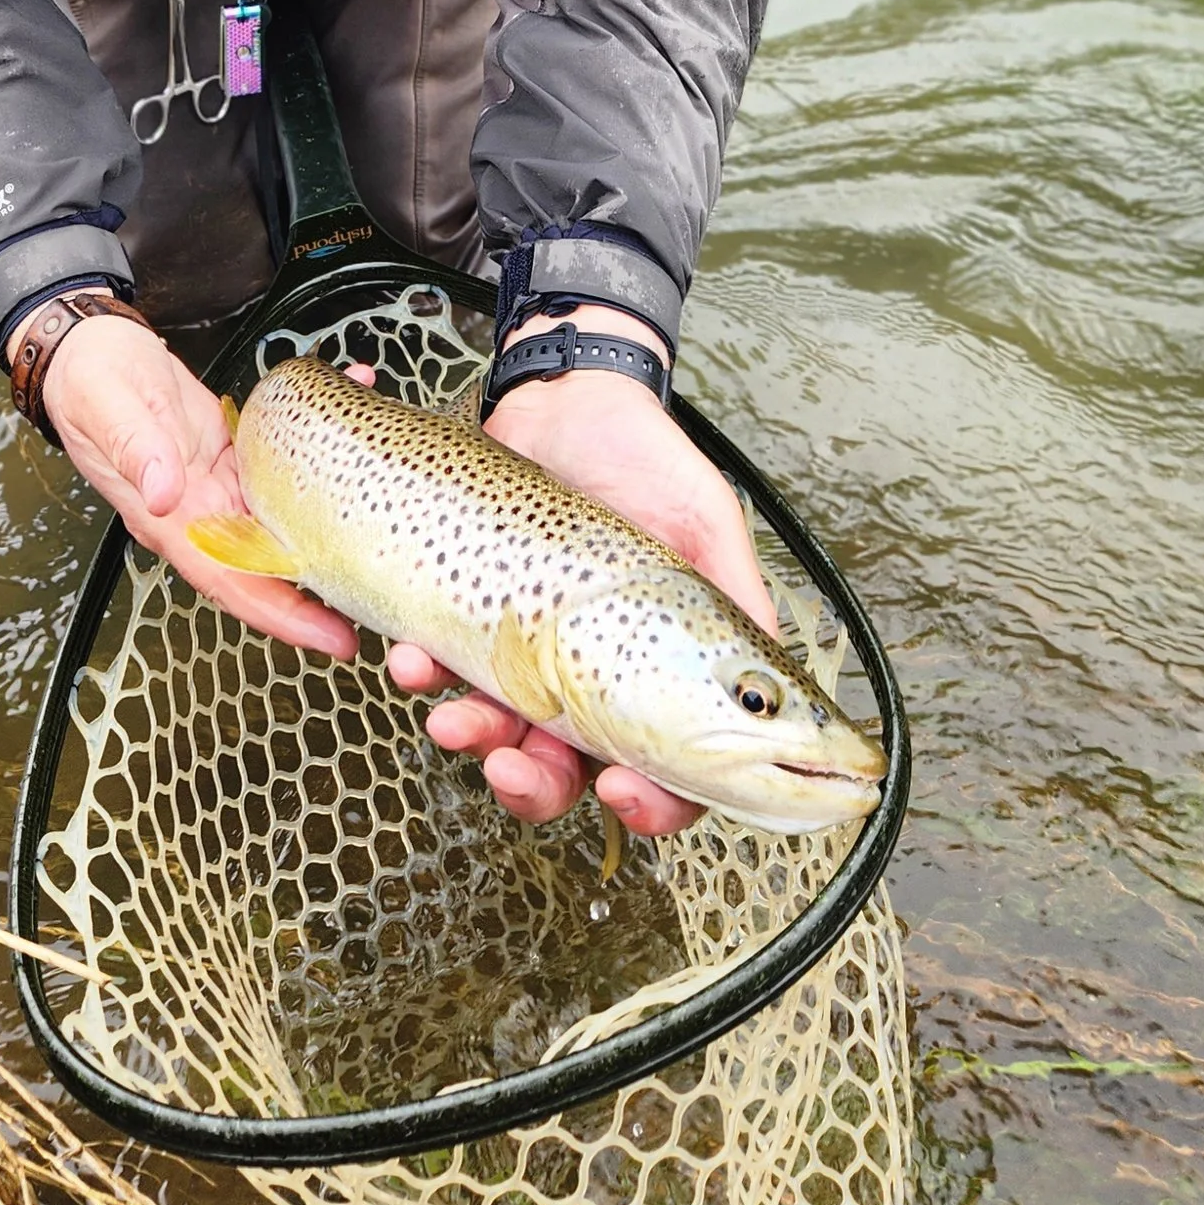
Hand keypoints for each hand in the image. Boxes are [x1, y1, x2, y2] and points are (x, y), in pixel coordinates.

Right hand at [40, 314, 357, 660]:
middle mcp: (202, 511)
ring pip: (285, 520)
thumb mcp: (110, 409)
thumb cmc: (92, 383)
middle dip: (324, 590)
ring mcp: (223, 485)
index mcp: (170, 518)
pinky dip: (324, 446)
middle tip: (382, 605)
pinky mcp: (237, 455)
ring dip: (336, 521)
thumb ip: (137, 449)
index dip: (280, 615)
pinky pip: (286, 462)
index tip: (329, 637)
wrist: (90, 351)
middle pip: (269, 566)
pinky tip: (355, 402)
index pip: (230, 581)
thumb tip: (165, 495)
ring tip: (388, 529)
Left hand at [386, 314, 775, 838]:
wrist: (565, 398)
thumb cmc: (646, 461)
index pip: (667, 776)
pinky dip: (423, 676)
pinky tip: (415, 659)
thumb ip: (741, 608)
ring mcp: (525, 653)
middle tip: (515, 768)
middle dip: (533, 787)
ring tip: (453, 720)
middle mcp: (590, 679)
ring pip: (496, 735)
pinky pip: (440, 670)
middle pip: (567, 776)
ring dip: (472, 740)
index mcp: (658, 677)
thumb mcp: (708, 528)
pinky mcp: (468, 617)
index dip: (651, 806)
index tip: (624, 791)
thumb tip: (788, 696)